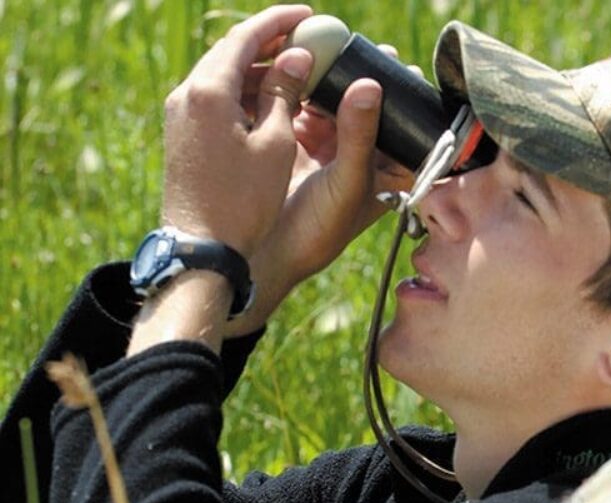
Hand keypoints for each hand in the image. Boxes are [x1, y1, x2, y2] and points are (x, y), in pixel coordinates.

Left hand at [161, 4, 314, 257]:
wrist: (201, 250)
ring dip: (257, 70)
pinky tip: (271, 104)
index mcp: (209, 90)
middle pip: (229, 51)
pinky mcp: (182, 135)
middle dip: (268, 42)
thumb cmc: (243, 202)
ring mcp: (180, 115)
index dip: (280, 22)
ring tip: (296, 73)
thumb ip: (284, 93)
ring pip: (222, 75)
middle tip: (306, 40)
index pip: (245, 36)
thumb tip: (295, 57)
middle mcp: (186, 95)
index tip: (309, 16)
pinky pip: (214, 99)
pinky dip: (243, 93)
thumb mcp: (275, 144)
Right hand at [226, 50, 415, 336]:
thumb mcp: (348, 181)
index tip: (407, 74)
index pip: (410, 129)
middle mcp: (367, 156)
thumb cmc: (321, 229)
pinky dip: (310, 85)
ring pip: (344, 100)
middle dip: (373, 81)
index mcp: (391, 172)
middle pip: (377, 108)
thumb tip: (371, 85)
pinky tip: (309, 70)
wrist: (270, 247)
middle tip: (376, 55)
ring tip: (341, 57)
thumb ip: (359, 134)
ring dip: (341, 79)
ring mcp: (336, 144)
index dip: (410, 102)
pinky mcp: (304, 136)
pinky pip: (311, 101)